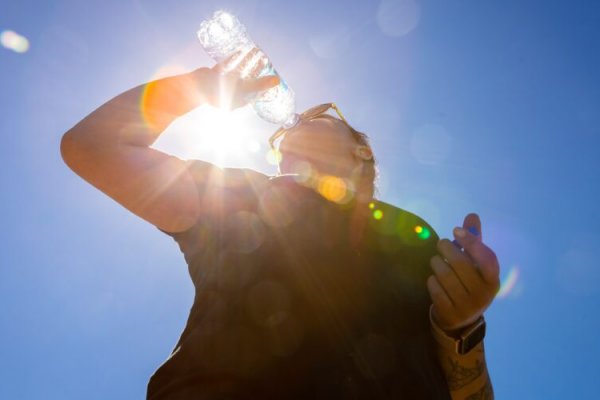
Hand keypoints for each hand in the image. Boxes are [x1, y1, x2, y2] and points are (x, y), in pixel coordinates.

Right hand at [197, 48, 279, 109]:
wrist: (194, 87)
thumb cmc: (219, 92)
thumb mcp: (243, 89)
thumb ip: (260, 85)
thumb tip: (277, 81)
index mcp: (238, 102)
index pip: (255, 94)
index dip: (264, 85)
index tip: (272, 76)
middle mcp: (230, 93)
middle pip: (248, 80)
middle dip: (256, 70)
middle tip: (266, 60)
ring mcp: (222, 84)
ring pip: (238, 71)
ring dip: (246, 62)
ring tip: (256, 51)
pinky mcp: (214, 75)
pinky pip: (227, 65)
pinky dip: (233, 58)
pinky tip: (241, 49)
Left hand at [427, 213, 500, 332]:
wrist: (461, 319)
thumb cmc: (468, 282)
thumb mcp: (475, 264)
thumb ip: (474, 240)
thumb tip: (472, 215)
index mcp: (493, 280)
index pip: (486, 258)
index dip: (471, 242)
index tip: (455, 230)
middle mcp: (484, 294)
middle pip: (461, 264)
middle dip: (447, 249)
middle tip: (442, 244)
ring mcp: (467, 306)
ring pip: (445, 275)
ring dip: (437, 263)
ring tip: (436, 261)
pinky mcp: (450, 313)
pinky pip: (435, 288)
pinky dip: (432, 280)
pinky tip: (435, 279)